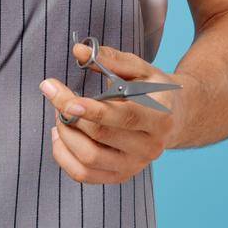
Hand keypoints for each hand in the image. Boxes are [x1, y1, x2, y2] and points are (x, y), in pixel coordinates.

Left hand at [38, 42, 190, 184]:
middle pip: (100, 136)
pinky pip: (83, 175)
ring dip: (64, 134)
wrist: (174, 118)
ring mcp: (135, 166)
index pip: (124, 117)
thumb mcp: (140, 69)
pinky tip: (60, 134)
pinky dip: (63, 155)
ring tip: (59, 113)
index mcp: (160, 117)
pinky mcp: (120, 176)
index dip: (94, 111)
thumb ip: (111, 59)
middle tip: (53, 92)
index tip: (67, 100)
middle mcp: (150, 147)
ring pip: (88, 159)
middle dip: (69, 112)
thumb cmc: (152, 90)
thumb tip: (78, 51)